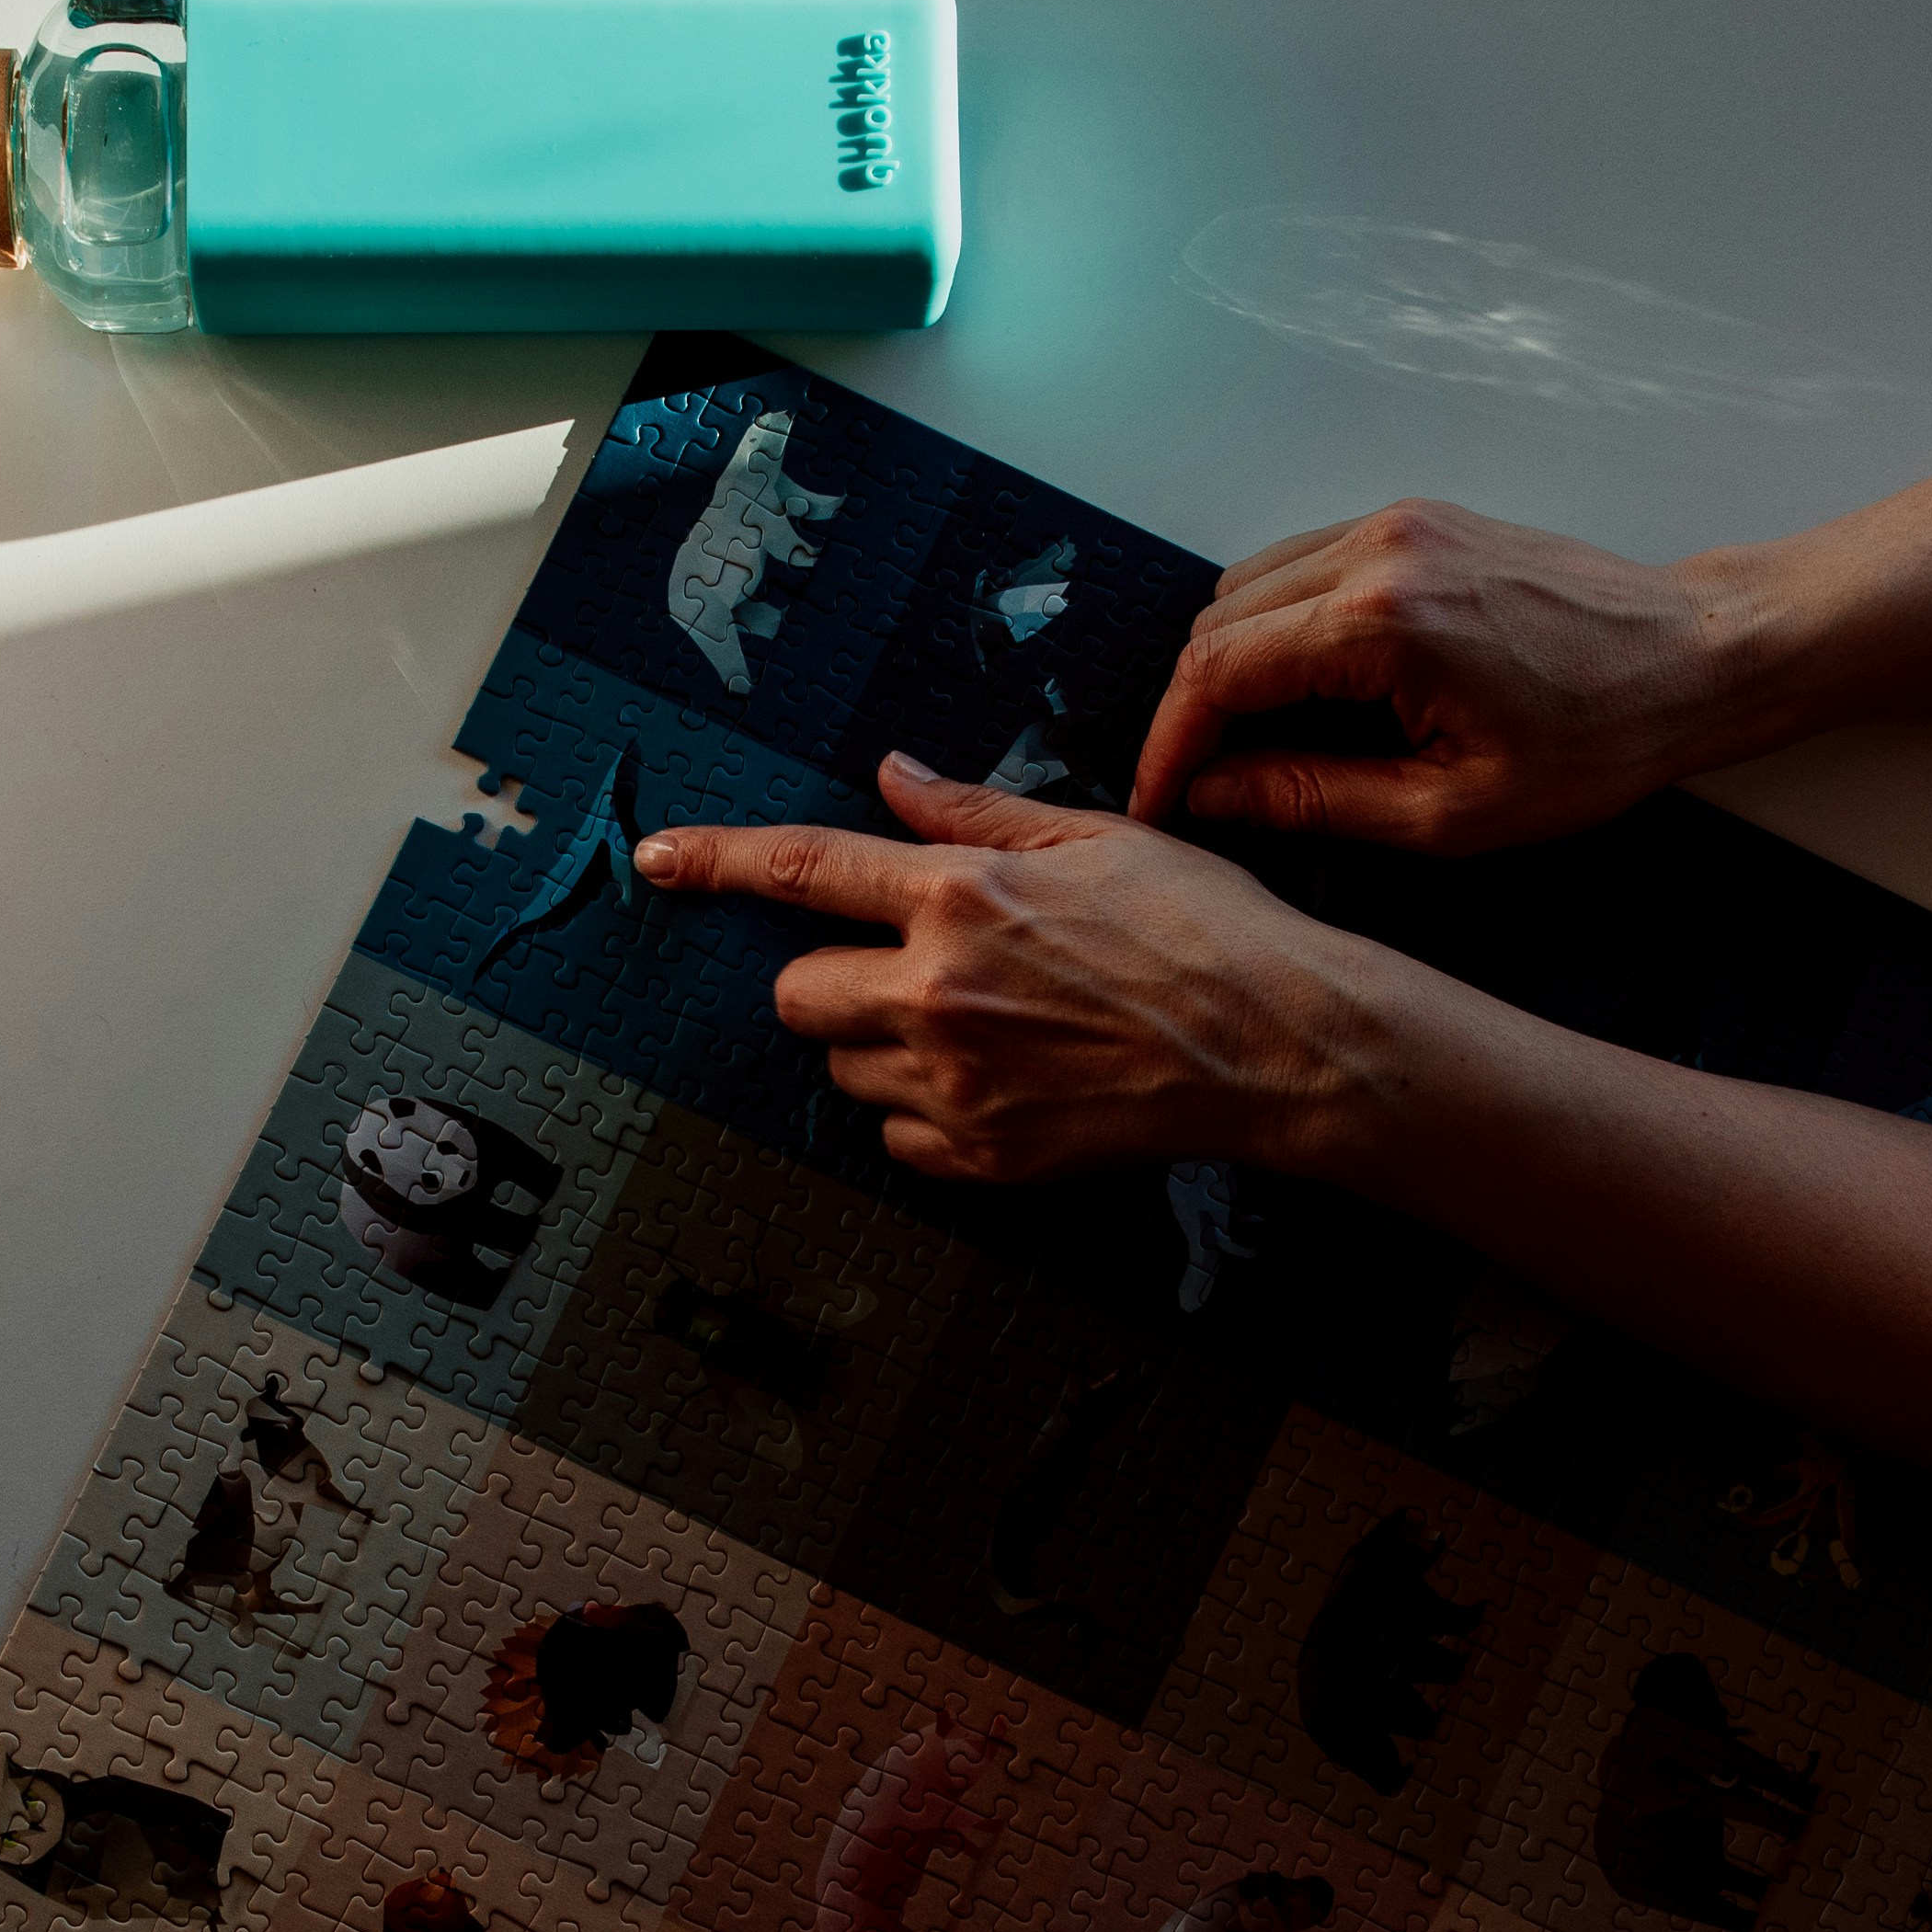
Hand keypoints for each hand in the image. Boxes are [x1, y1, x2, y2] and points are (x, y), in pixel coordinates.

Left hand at [635, 755, 1387, 1184]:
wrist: (1275, 1045)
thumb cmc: (1202, 928)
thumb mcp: (1092, 838)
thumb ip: (972, 814)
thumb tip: (891, 776)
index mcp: (960, 895)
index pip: (801, 869)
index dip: (716, 860)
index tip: (657, 858)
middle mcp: (939, 989)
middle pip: (796, 993)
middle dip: (830, 981)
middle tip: (907, 974)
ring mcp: (955, 1083)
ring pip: (842, 1068)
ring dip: (880, 1048)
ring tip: (979, 1030)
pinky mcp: (981, 1156)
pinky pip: (893, 1137)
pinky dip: (923, 1115)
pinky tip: (999, 1084)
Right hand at [1127, 497, 1762, 850]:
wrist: (1696, 655)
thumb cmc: (1599, 739)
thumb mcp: (1452, 809)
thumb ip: (1315, 799)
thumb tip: (1215, 796)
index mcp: (1382, 622)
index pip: (1217, 674)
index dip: (1170, 747)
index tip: (1158, 803)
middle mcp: (1378, 551)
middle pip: (1219, 625)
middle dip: (1193, 711)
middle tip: (1203, 788)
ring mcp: (1397, 525)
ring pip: (1250, 587)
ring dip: (1232, 666)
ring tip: (1254, 746)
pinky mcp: (1417, 521)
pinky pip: (1302, 566)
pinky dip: (1278, 629)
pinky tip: (1308, 692)